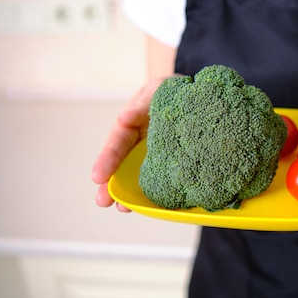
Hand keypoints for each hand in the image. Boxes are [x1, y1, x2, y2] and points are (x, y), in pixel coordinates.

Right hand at [91, 77, 166, 211]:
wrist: (199, 96)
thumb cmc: (173, 91)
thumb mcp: (158, 89)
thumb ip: (143, 104)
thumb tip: (124, 119)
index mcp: (134, 123)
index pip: (118, 140)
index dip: (108, 158)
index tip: (98, 176)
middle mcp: (140, 141)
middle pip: (122, 164)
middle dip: (111, 183)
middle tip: (102, 201)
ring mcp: (155, 153)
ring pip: (139, 175)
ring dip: (129, 192)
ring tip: (122, 208)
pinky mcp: (172, 162)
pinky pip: (163, 178)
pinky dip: (158, 192)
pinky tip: (155, 206)